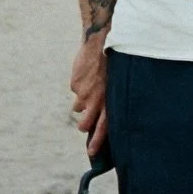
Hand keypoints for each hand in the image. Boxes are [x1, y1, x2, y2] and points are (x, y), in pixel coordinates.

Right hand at [69, 36, 107, 154]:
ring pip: (78, 107)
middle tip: (84, 123)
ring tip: (91, 86)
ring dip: (82, 101)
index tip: (91, 152)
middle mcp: (96, 100)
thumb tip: (101, 115)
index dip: (98, 141)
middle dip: (83, 125)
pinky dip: (80, 85)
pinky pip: (75, 90)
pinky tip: (87, 74)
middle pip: (85, 123)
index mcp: (110, 100)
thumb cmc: (114, 62)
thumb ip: (110, 99)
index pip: (104, 127)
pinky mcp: (75, 84)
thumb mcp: (117, 83)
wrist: (100, 41)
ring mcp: (83, 93)